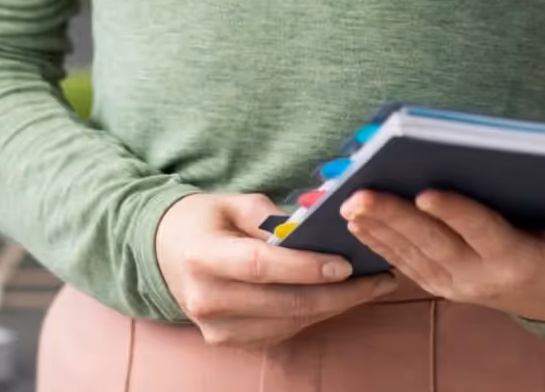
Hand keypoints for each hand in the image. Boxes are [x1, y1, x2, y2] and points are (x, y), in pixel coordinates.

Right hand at [154, 191, 401, 348]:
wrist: (165, 252)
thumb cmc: (205, 220)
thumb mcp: (232, 202)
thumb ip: (271, 216)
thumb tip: (319, 226)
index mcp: (202, 256)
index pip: (260, 266)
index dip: (304, 267)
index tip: (345, 262)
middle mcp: (206, 299)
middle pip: (282, 303)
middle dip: (337, 293)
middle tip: (379, 277)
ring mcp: (217, 329)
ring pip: (289, 322)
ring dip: (335, 306)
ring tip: (371, 284)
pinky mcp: (229, 342)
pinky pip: (282, 331)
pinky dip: (315, 314)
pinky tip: (341, 297)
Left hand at [340, 189, 544, 323]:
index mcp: (515, 262)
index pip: (480, 233)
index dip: (454, 212)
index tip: (427, 190)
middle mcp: (479, 276)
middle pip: (431, 243)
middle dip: (394, 218)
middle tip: (361, 194)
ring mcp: (456, 282)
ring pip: (410, 254)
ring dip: (377, 230)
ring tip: (347, 203)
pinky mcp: (441, 282)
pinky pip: (403, 264)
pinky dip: (377, 243)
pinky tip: (354, 222)